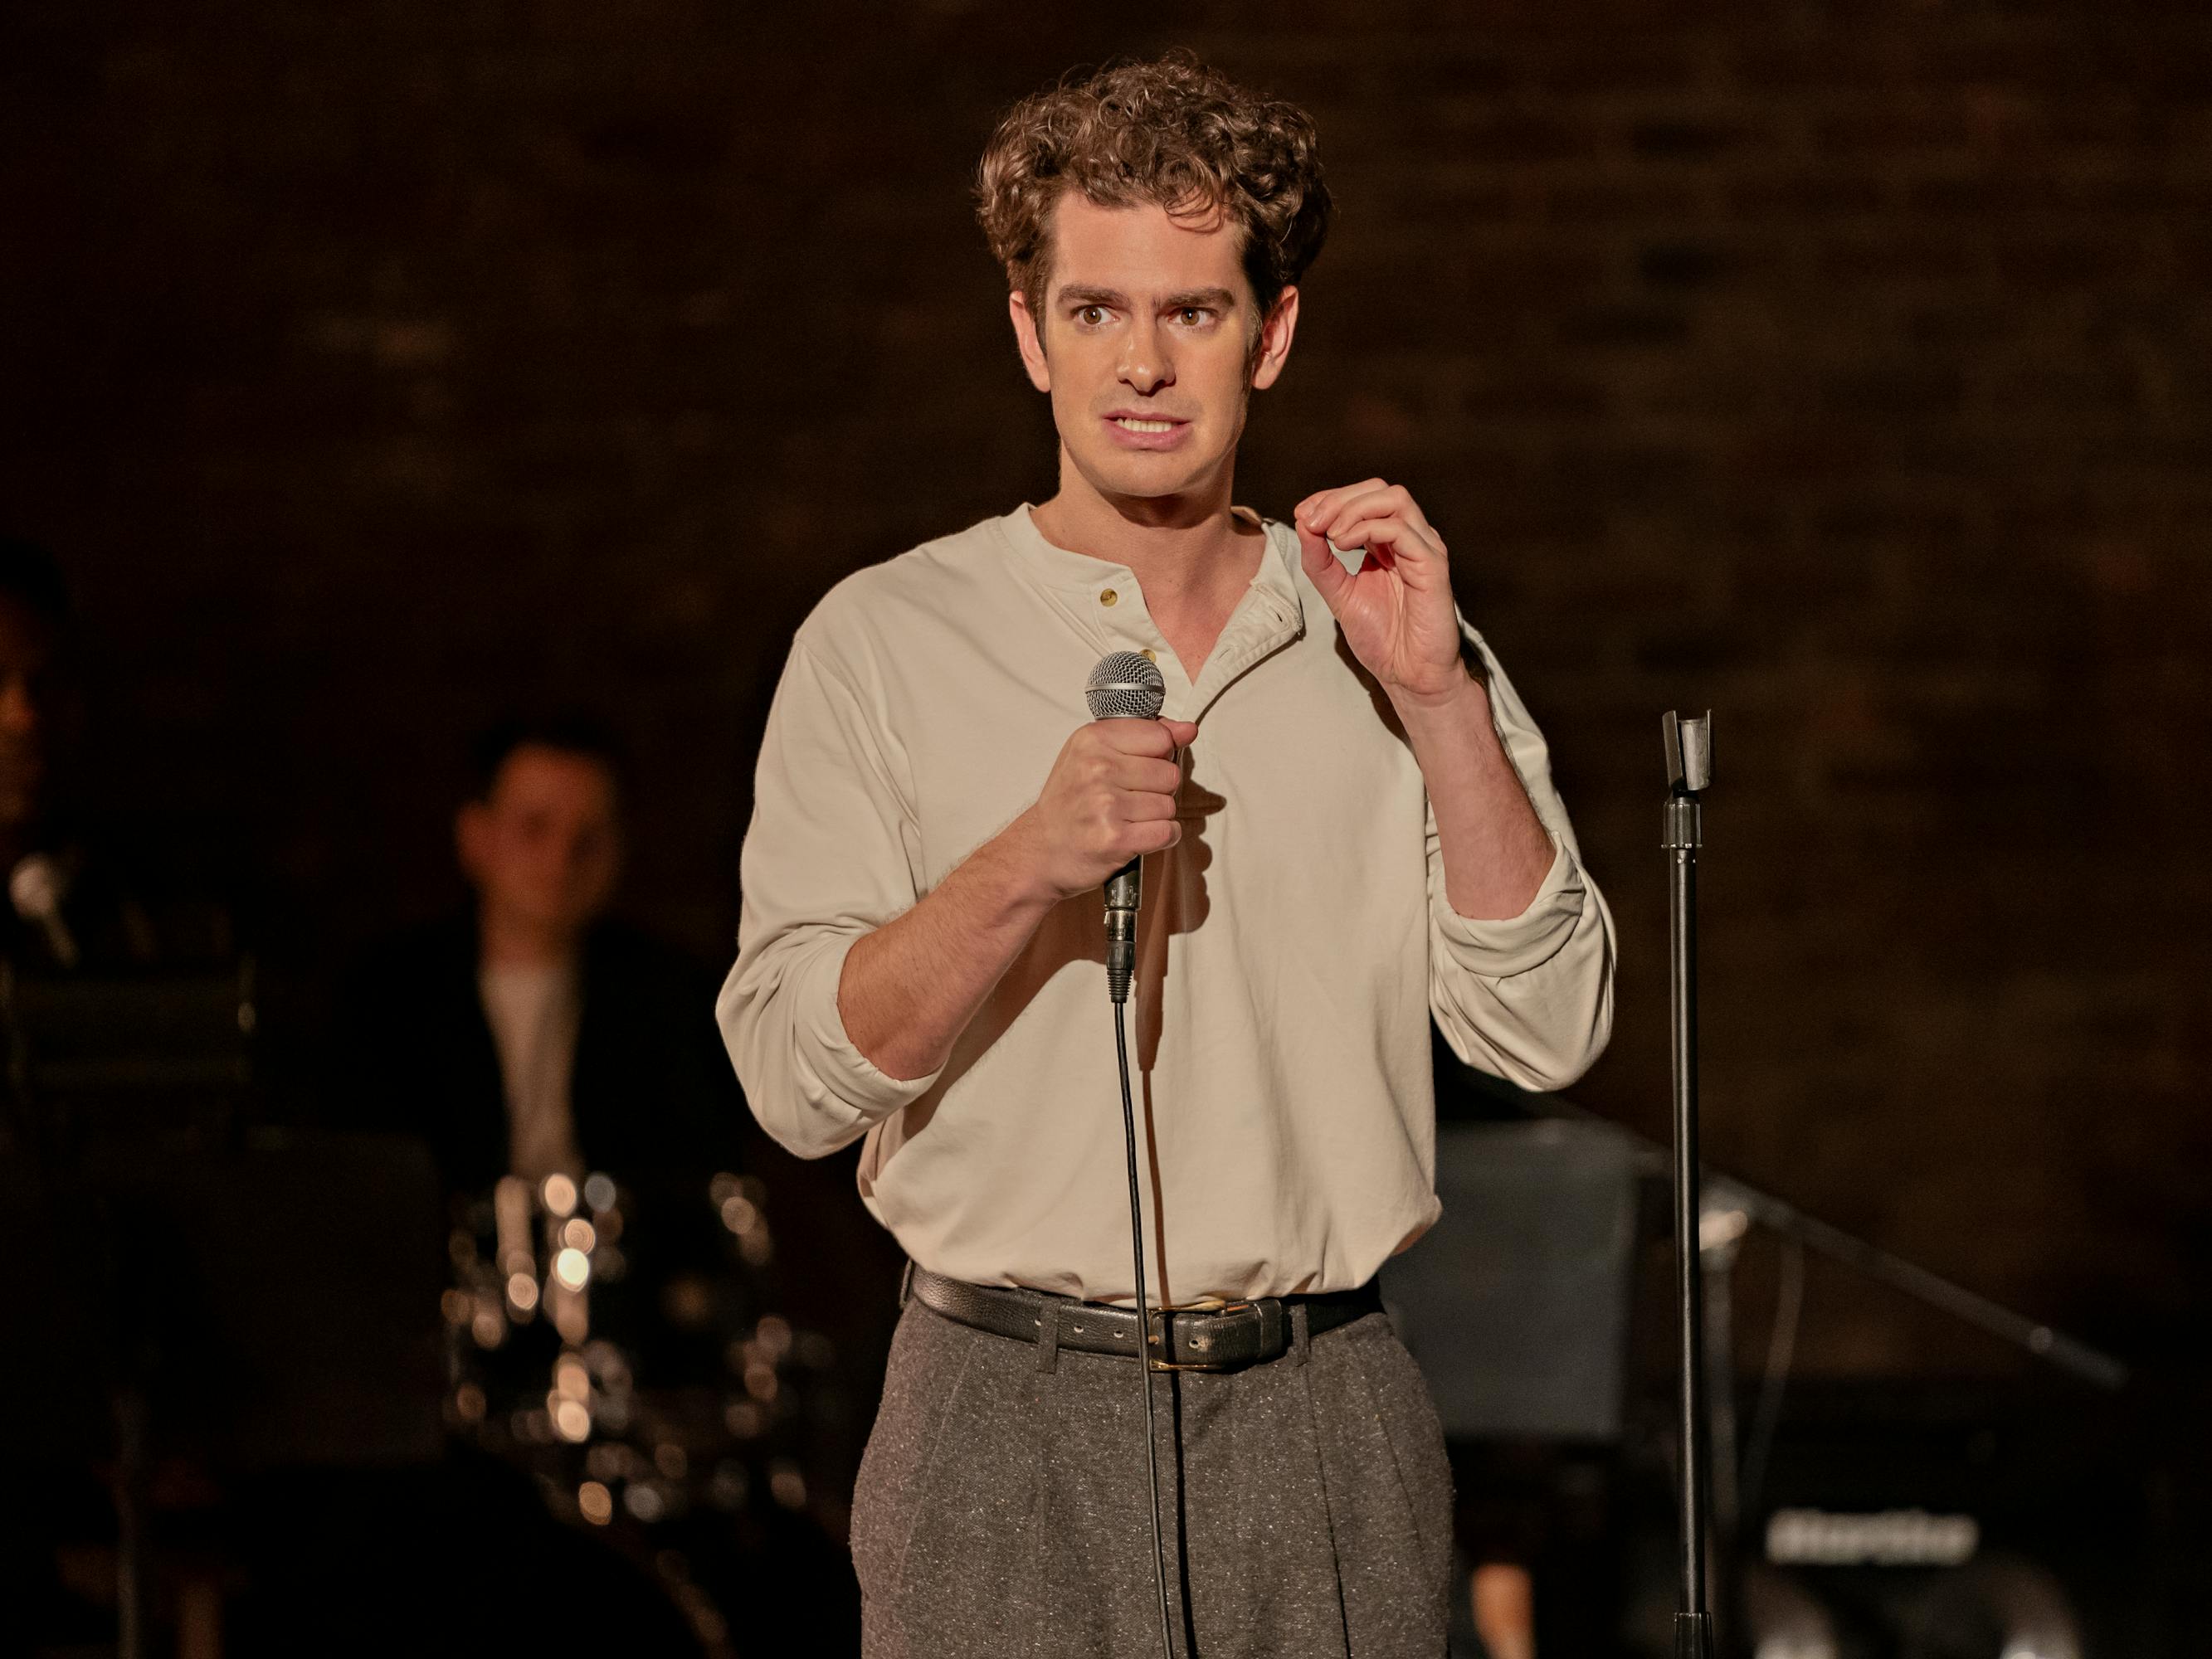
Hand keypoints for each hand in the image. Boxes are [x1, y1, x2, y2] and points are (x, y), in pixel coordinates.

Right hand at [1013, 717, 1198, 901]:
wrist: (1039, 851)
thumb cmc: (1069, 804)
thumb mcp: (1093, 755)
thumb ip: (1144, 736)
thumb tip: (1188, 730)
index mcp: (1092, 740)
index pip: (1161, 737)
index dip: (1157, 756)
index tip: (1136, 769)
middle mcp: (1098, 768)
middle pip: (1170, 774)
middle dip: (1157, 790)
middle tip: (1127, 799)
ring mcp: (1106, 805)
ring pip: (1169, 805)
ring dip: (1156, 816)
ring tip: (1126, 819)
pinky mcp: (1116, 839)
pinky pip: (1168, 832)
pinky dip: (1160, 837)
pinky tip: (1137, 836)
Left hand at [1294, 479, 1468, 707]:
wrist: (1408, 675)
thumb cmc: (1382, 638)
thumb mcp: (1339, 594)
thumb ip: (1321, 562)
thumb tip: (1303, 523)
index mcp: (1390, 543)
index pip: (1364, 497)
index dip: (1330, 498)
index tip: (1301, 515)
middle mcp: (1410, 539)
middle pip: (1379, 489)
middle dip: (1338, 499)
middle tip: (1311, 521)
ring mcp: (1424, 548)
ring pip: (1394, 498)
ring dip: (1352, 509)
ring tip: (1330, 536)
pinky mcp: (1433, 565)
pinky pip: (1401, 529)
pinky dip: (1367, 529)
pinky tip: (1344, 546)